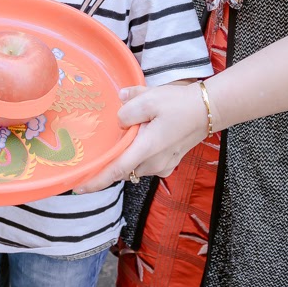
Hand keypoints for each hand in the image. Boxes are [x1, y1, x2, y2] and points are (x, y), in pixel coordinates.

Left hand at [74, 81, 208, 192]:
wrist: (209, 110)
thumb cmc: (180, 104)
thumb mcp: (150, 98)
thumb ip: (128, 108)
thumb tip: (119, 118)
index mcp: (145, 149)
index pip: (114, 171)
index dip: (95, 181)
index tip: (78, 188)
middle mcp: (153, 163)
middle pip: (123, 167)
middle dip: (112, 160)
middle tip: (105, 144)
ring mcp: (163, 165)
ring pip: (135, 165)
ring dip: (129, 154)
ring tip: (133, 131)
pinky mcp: (169, 163)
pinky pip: (147, 163)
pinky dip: (140, 154)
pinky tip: (146, 135)